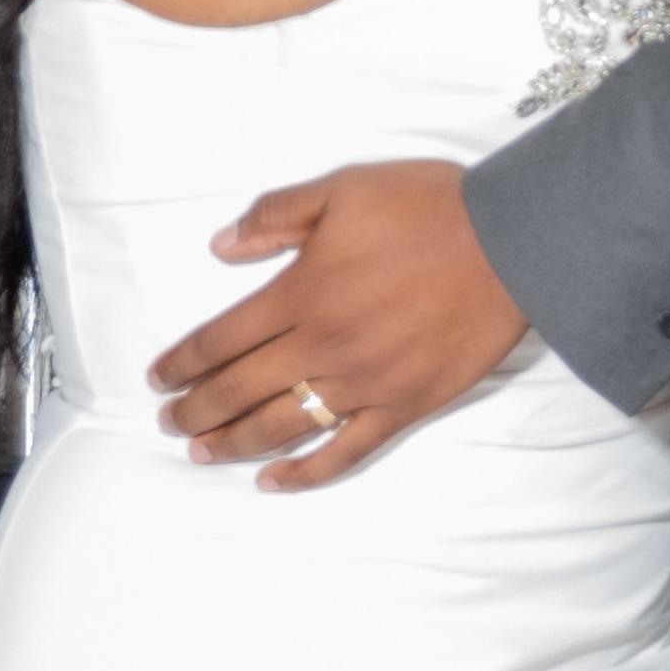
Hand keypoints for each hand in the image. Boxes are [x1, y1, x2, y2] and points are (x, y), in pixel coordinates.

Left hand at [150, 158, 524, 489]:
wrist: (510, 243)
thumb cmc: (428, 208)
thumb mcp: (341, 188)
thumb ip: (275, 216)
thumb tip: (220, 247)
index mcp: (301, 292)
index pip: (220, 339)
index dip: (182, 363)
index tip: (158, 380)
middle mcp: (323, 346)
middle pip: (238, 391)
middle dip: (194, 412)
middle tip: (169, 423)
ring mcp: (363, 384)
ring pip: (280, 427)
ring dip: (232, 444)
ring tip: (200, 453)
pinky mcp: (403, 407)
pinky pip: (345, 451)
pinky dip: (305, 472)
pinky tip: (273, 482)